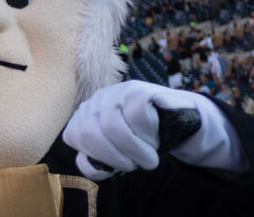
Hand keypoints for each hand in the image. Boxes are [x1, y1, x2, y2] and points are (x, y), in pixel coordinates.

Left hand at [63, 80, 243, 179]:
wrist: (180, 122)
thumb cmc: (143, 141)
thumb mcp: (117, 155)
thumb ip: (97, 163)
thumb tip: (90, 165)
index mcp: (84, 114)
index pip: (73, 136)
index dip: (97, 157)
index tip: (119, 164)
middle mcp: (96, 100)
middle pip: (89, 133)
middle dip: (115, 158)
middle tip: (136, 165)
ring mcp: (116, 91)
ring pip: (112, 126)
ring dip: (135, 150)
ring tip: (149, 156)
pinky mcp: (138, 89)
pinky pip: (136, 116)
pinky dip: (148, 134)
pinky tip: (155, 135)